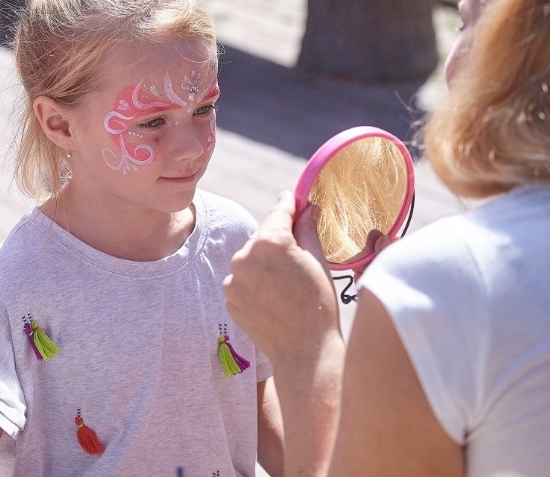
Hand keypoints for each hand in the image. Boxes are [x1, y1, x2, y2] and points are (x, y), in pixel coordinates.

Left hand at [223, 192, 340, 363]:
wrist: (305, 352)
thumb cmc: (319, 305)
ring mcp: (233, 279)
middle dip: (278, 239)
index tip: (292, 198)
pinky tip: (275, 296)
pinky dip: (256, 282)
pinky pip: (243, 280)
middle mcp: (244, 256)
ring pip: (251, 259)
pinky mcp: (229, 297)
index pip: (279, 212)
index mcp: (269, 242)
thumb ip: (307, 229)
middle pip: (263, 236)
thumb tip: (307, 207)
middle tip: (299, 252)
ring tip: (287, 283)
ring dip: (265, 262)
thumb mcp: (318, 260)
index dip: (288, 204)